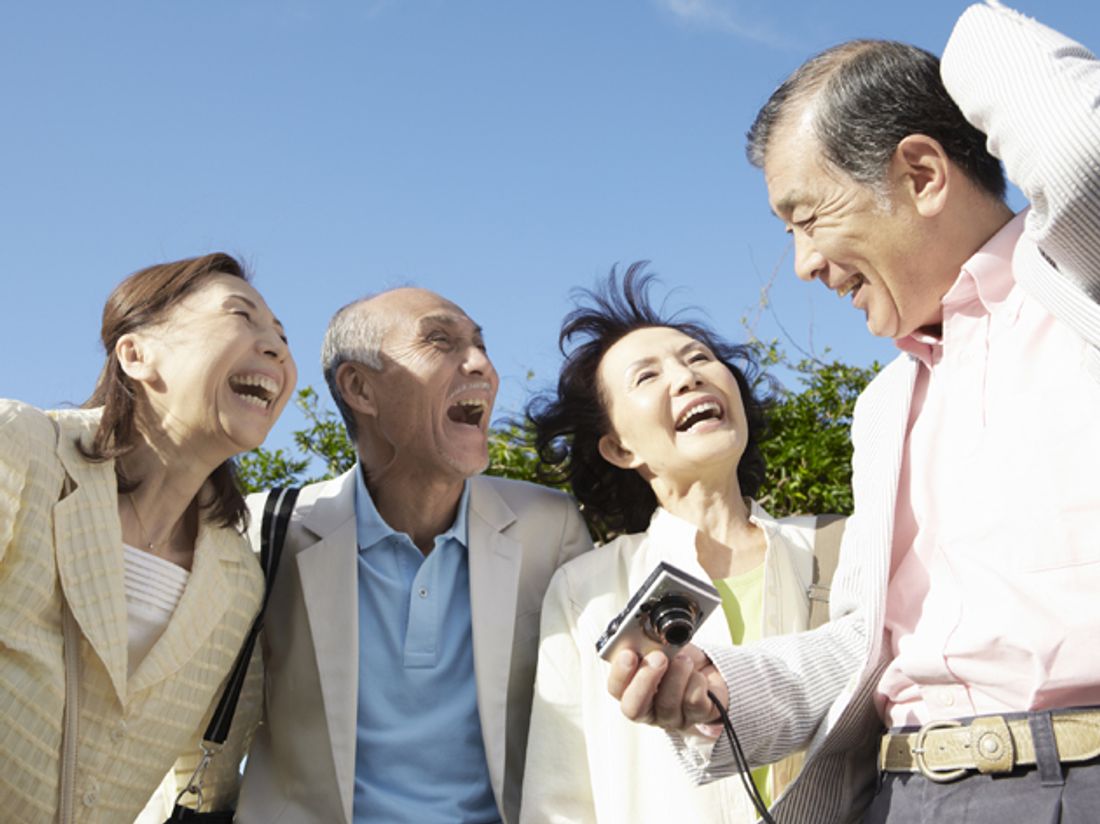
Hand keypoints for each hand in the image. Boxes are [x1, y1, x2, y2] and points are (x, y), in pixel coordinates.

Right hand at [607, 644, 729, 729]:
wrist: (708, 667)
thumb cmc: (677, 657)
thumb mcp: (659, 647)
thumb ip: (644, 646)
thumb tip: (638, 639)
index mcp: (632, 689)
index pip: (616, 689)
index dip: (620, 673)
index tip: (628, 653)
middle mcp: (649, 709)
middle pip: (634, 708)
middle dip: (645, 680)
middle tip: (658, 657)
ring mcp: (672, 717)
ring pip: (667, 705)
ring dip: (676, 676)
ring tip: (684, 659)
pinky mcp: (698, 717)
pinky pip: (694, 703)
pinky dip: (696, 682)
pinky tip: (698, 673)